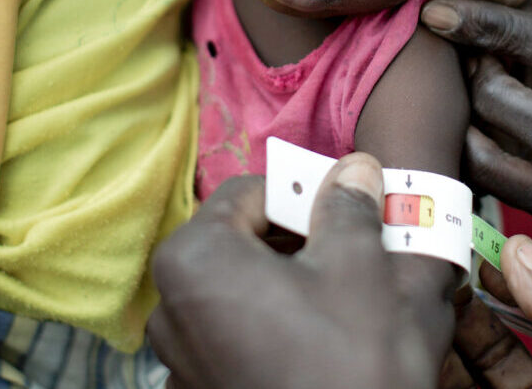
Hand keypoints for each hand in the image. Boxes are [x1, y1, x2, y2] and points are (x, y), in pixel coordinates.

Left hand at [149, 154, 452, 388]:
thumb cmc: (348, 361)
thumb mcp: (361, 265)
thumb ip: (350, 207)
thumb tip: (355, 170)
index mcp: (193, 257)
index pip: (251, 193)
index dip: (308, 193)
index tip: (352, 211)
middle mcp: (170, 306)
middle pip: (244, 242)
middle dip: (303, 241)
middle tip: (360, 252)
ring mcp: (181, 359)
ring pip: (246, 292)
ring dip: (296, 284)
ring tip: (351, 298)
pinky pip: (241, 337)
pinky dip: (279, 327)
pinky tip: (324, 344)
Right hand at [442, 236, 531, 388]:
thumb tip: (521, 250)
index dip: (518, 284)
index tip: (485, 250)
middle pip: (503, 343)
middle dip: (472, 300)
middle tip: (447, 264)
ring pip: (473, 364)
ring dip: (449, 327)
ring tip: (433, 291)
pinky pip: (451, 386)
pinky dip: (437, 362)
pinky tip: (429, 337)